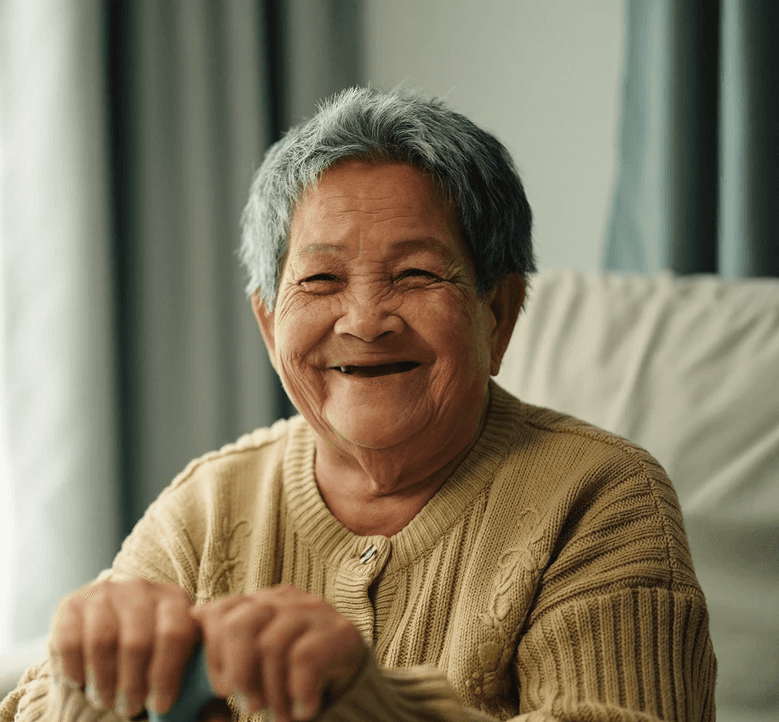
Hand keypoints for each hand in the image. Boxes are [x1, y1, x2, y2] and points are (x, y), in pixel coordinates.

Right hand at [49, 578, 199, 717]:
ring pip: (103, 641)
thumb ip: (202, 694)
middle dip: (134, 684)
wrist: (107, 637)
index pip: (177, 633)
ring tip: (109, 699)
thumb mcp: (180, 668)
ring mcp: (105, 594)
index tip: (162, 705)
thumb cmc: (153, 659)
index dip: (168, 674)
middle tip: (131, 707)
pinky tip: (84, 682)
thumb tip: (221, 720)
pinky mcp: (71, 605)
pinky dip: (77, 670)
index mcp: (176, 600)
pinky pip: (70, 641)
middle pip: (138, 640)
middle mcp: (142, 588)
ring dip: (105, 681)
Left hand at [191, 585, 366, 721]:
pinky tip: (302, 710)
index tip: (221, 690)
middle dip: (238, 673)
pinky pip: (304, 660)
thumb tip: (193, 647)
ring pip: (271, 646)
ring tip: (279, 715)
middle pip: (241, 624)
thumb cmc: (291, 678)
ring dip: (271, 692)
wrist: (351, 681)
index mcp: (260, 603)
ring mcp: (313, 611)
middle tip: (247, 706)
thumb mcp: (256, 665)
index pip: (220, 611)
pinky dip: (297, 693)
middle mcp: (284, 600)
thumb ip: (227, 659)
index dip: (211, 652)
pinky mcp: (339, 632)